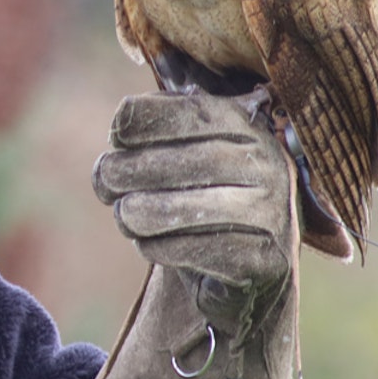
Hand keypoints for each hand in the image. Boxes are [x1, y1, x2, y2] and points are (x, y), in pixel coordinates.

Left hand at [92, 91, 297, 332]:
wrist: (240, 266)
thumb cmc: (197, 194)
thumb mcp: (178, 150)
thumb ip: (154, 130)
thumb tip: (123, 125)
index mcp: (248, 126)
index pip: (193, 112)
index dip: (145, 120)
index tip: (115, 135)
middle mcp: (270, 164)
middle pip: (186, 161)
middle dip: (129, 170)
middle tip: (104, 182)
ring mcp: (273, 214)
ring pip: (185, 210)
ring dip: (137, 213)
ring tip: (123, 215)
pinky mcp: (264, 261)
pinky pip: (194, 251)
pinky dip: (159, 247)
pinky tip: (150, 244)